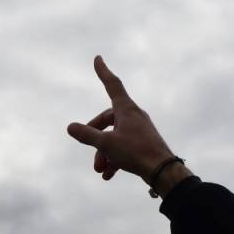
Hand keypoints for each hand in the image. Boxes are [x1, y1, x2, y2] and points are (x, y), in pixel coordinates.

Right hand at [66, 56, 182, 184]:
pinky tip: (108, 174)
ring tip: (100, 170)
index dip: (103, 72)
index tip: (98, 58)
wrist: (163, 170)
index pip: (112, 85)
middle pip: (107, 120)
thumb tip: (70, 127)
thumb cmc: (137, 152)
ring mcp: (139, 129)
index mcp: (126, 109)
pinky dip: (114, 159)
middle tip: (89, 152)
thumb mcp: (106, 144)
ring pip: (115, 137)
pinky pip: (124, 148)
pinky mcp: (143, 143)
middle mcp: (133, 116)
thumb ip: (87, 135)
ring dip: (104, 153)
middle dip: (95, 138)